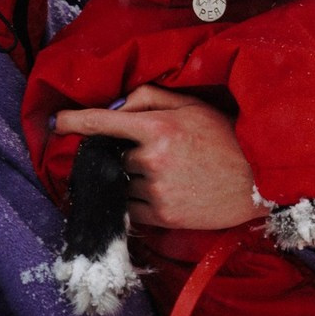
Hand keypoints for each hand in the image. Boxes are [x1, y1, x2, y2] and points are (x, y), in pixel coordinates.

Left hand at [53, 86, 267, 229]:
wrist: (258, 183)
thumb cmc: (226, 138)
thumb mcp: (193, 106)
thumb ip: (150, 99)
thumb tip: (115, 108)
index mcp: (159, 127)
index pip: (102, 123)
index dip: (73, 121)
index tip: (56, 122)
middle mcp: (152, 160)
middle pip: (113, 156)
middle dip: (122, 153)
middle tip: (154, 152)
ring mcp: (156, 191)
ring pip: (119, 183)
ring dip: (129, 179)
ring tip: (163, 173)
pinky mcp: (162, 217)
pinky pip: (130, 208)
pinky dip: (136, 200)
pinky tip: (162, 191)